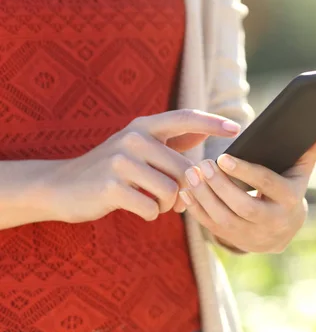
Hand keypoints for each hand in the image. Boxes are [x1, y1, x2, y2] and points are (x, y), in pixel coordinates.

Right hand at [37, 110, 239, 222]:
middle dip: (186, 190)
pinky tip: (138, 208)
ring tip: (154, 203)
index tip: (237, 128)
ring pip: (171, 191)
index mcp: (144, 126)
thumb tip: (203, 134)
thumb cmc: (110, 168)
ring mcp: (121, 161)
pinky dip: (151, 214)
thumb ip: (171, 141)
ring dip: (168, 205)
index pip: (185, 117)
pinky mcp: (111, 186)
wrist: (61, 186)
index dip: (212, 123)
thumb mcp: (138, 147)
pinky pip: (152, 207)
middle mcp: (133, 137)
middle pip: (185, 168)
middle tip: (177, 201)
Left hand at [181, 128, 315, 252]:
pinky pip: (212, 227)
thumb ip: (310, 148)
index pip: (267, 185)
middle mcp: (274, 222)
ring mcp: (254, 235)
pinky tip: (186, 191)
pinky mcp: (236, 241)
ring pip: (225, 220)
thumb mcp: (300, 171)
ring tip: (192, 174)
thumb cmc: (289, 190)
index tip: (223, 157)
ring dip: (205, 197)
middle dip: (221, 186)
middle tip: (203, 164)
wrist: (284, 231)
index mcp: (290, 200)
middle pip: (244, 207)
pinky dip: (197, 210)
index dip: (245, 172)